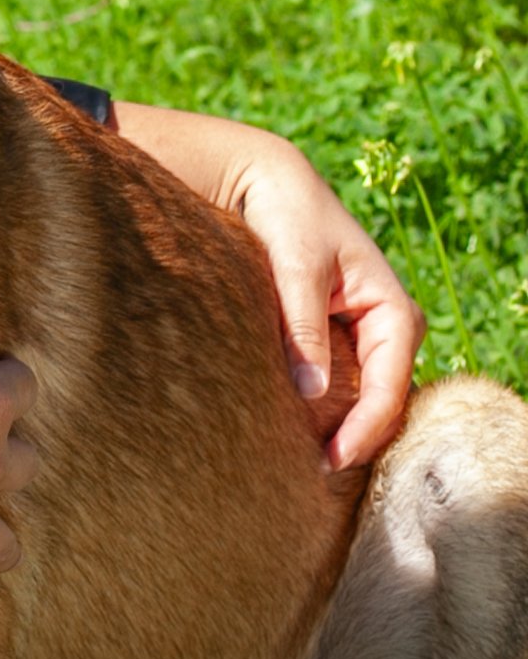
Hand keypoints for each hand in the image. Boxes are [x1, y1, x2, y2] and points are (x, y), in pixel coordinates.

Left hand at [112, 101, 424, 467]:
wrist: (265, 180)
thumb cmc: (286, 214)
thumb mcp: (295, 263)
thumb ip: (302, 325)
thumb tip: (310, 393)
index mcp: (393, 309)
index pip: (390, 387)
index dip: (363, 430)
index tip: (329, 462)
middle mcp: (388, 328)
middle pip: (381, 401)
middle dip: (353, 439)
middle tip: (310, 478)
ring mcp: (363, 336)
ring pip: (361, 397)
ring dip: (336, 429)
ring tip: (298, 466)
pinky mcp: (335, 338)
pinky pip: (339, 386)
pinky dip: (321, 410)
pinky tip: (291, 433)